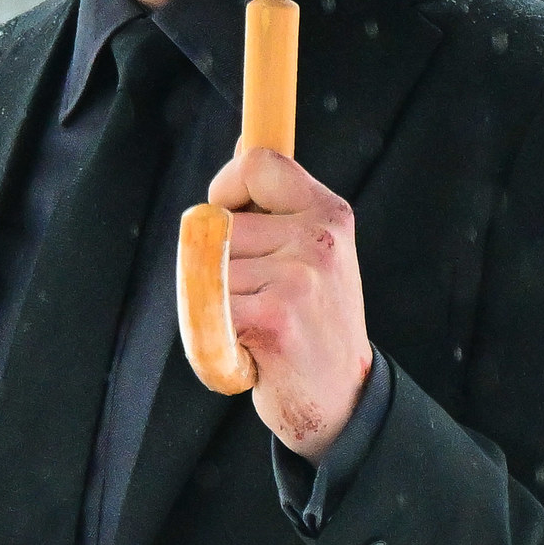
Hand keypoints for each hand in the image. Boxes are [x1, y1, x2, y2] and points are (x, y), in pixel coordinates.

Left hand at [209, 144, 373, 458]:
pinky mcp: (271, 319)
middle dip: (218, 265)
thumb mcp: (314, 253)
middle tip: (256, 302)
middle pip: (217, 224)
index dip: (227, 187)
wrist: (342, 402)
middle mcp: (318, 240)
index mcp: (329, 215)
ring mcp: (297, 279)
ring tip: (254, 329)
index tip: (228, 215)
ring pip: (204, 269)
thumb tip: (242, 142)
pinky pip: (202, 311)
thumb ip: (279, 206)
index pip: (258, 163)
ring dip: (212, 306)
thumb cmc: (313, 324)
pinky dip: (209, 340)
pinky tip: (246, 354)